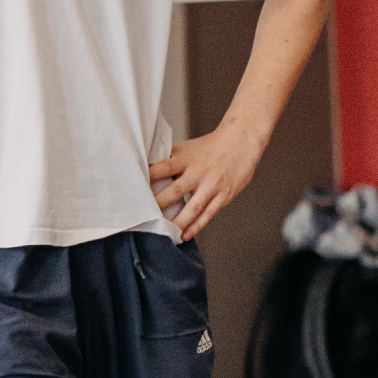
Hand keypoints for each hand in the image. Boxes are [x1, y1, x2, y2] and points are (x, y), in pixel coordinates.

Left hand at [149, 121, 265, 239]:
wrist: (242, 141)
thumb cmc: (212, 145)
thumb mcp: (189, 147)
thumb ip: (171, 158)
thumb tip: (147, 165)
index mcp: (187, 158)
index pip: (164, 167)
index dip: (149, 176)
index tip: (134, 187)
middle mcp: (199, 172)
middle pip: (175, 191)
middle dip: (159, 204)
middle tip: (144, 217)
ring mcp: (213, 185)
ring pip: (192, 208)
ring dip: (177, 223)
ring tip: (164, 234)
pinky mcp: (224, 196)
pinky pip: (208, 214)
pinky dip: (196, 226)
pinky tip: (185, 235)